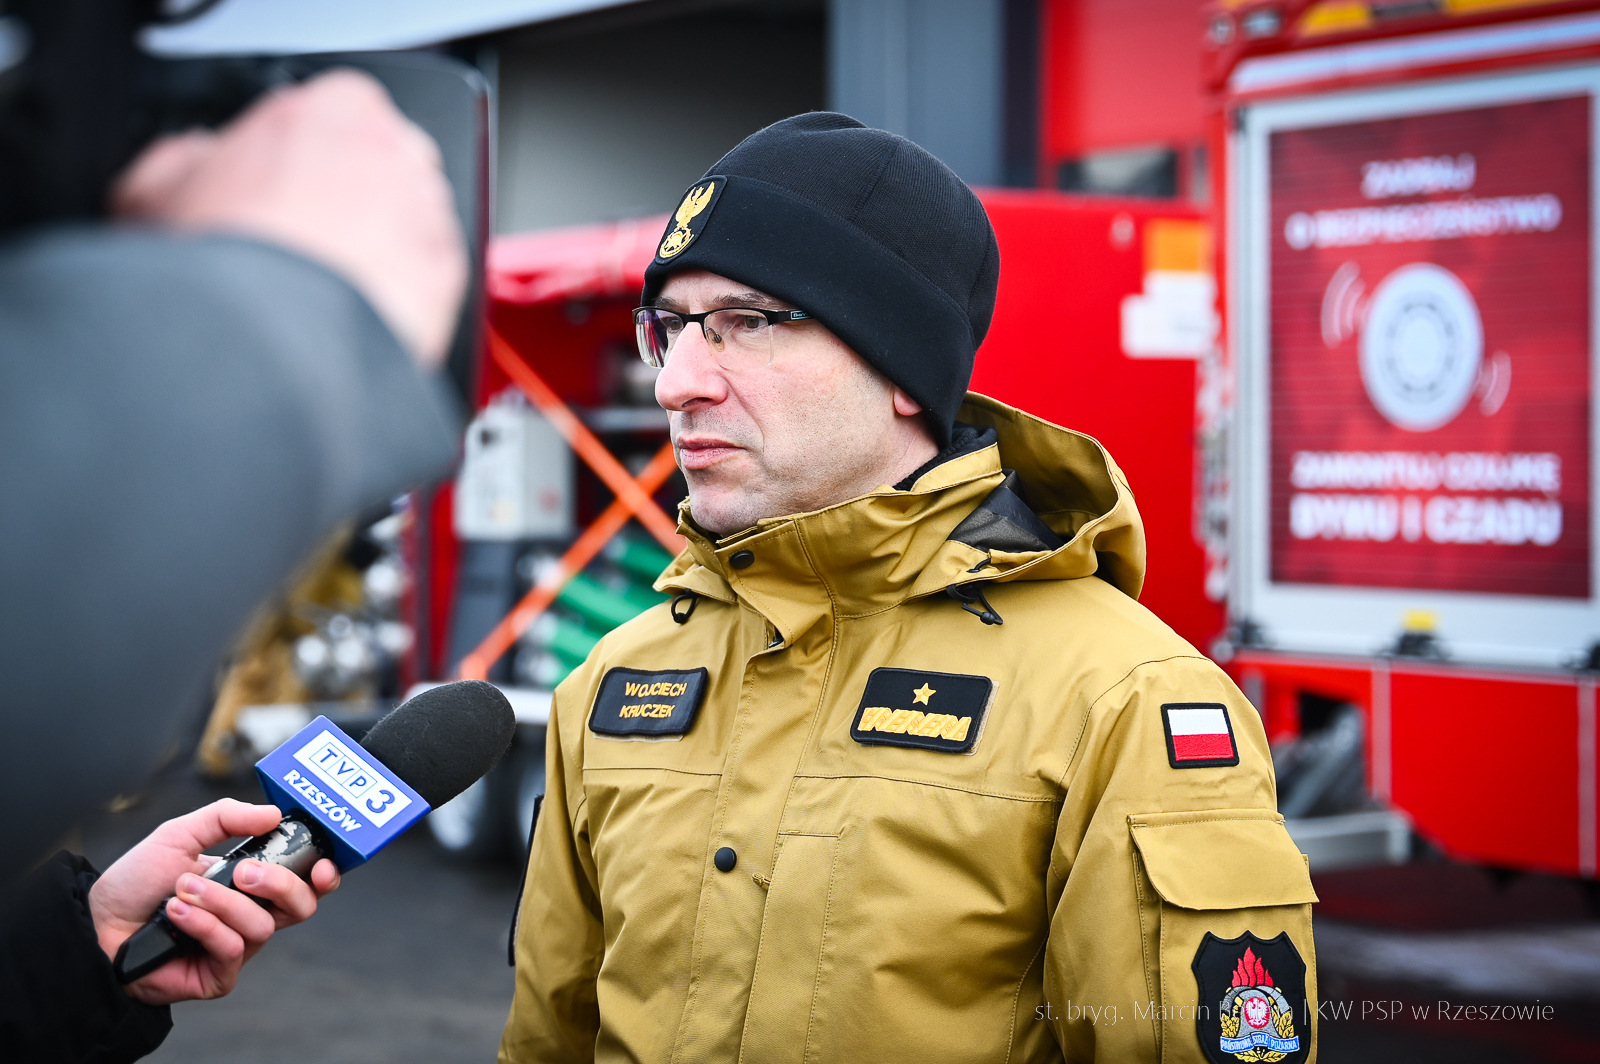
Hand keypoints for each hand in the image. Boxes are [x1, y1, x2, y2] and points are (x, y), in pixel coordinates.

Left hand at [88, 798, 340, 1005]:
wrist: (96, 923)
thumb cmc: (137, 882)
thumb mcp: (181, 834)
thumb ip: (226, 817)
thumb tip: (274, 812)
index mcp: (253, 881)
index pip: (306, 880)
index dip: (325, 874)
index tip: (322, 864)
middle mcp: (251, 914)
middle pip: (301, 906)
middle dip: (281, 884)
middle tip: (242, 872)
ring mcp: (237, 947)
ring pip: (261, 926)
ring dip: (221, 903)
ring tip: (182, 892)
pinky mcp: (218, 975)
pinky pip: (232, 949)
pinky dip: (205, 926)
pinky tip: (177, 914)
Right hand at [111, 68, 466, 368]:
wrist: (270, 347)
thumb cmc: (222, 267)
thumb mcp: (155, 192)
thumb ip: (184, 159)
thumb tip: (193, 161)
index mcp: (332, 108)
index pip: (337, 113)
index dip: (306, 160)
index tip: (287, 192)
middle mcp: (396, 151)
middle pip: (382, 167)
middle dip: (351, 202)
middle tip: (307, 249)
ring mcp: (430, 212)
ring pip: (410, 221)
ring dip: (380, 249)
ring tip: (328, 295)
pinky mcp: (450, 273)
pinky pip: (431, 276)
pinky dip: (404, 294)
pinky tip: (358, 317)